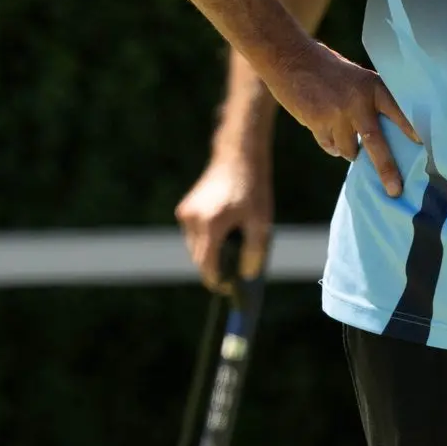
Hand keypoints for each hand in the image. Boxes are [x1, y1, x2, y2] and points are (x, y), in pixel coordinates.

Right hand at [176, 150, 272, 288]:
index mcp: (211, 226)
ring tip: (232, 255)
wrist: (238, 156)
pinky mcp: (185, 208)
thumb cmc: (253, 189)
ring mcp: (185, 214)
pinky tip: (225, 236)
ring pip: (195, 248)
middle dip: (216, 268)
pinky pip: (194, 235)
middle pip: (200, 259)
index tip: (229, 290)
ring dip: (210, 254)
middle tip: (235, 277)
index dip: (218, 282)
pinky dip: (206, 240)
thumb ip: (255, 253)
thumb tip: (246, 276)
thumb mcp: (261, 223)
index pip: (207, 267)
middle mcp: (192, 221)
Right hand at [275, 39, 419, 194]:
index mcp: (373, 86)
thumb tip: (384, 136)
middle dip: (387, 170)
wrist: (290, 57)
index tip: (424, 147)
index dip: (411, 130)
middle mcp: (358, 102)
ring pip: (349, 150)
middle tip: (396, 190)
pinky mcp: (317, 123)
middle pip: (376, 143)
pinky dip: (331, 145)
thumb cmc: (328, 69)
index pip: (399, 111)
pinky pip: (330, 146)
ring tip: (345, 136)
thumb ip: (370, 101)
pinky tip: (327, 130)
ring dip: (349, 151)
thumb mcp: (357, 78)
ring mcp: (337, 114)